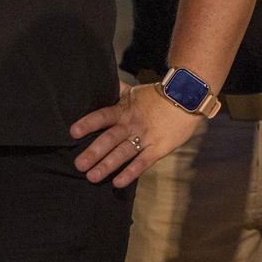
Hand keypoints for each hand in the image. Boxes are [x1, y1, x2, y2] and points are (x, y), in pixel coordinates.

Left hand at [69, 81, 202, 187]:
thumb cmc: (158, 96)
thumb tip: (103, 79)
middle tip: (79, 165)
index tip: (73, 132)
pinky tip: (118, 182)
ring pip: (123, 153)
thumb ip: (118, 90)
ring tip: (92, 177)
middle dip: (94, 152)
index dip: (88, 123)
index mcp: (125, 110)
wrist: (188, 98)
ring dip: (107, 165)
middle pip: (110, 138)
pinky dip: (131, 173)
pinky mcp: (158, 148)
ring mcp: (145, 137)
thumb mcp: (135, 91)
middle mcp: (132, 124)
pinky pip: (142, 162)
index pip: (103, 116)